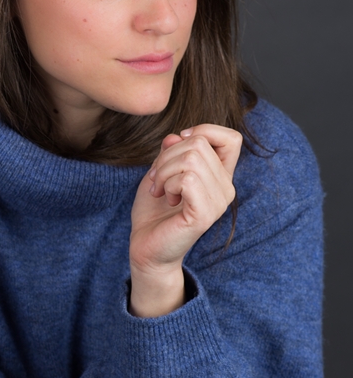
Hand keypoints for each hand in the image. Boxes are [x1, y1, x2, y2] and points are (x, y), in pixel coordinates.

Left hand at [129, 124, 241, 316]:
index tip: (179, 142)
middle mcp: (226, 188)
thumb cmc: (154, 210)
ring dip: (164, 170)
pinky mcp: (205, 214)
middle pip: (199, 143)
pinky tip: (167, 198)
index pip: (232, 138)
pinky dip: (168, 183)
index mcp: (220, 176)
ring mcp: (218, 202)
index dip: (204, 131)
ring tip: (160, 189)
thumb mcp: (161, 170)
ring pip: (191, 159)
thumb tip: (178, 135)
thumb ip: (172, 150)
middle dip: (167, 155)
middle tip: (157, 178)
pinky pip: (188, 179)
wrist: (146, 246)